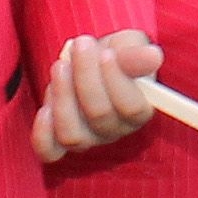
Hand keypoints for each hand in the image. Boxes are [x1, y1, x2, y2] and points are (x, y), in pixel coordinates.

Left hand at [33, 32, 162, 161]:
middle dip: (86, 77)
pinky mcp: (60, 142)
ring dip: (63, 99)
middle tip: (80, 47)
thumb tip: (154, 58)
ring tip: (61, 66)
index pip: (131, 108)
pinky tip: (45, 109)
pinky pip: (50, 151)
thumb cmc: (115, 54)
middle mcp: (114, 130)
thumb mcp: (129, 46)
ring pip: (73, 135)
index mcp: (139, 111)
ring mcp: (87, 138)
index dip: (116, 81)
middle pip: (100, 115)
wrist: (91, 60)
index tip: (106, 53)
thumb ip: (136, 55)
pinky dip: (44, 134)